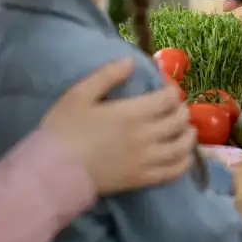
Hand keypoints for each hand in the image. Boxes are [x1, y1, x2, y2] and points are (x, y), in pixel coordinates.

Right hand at [41, 59, 195, 194]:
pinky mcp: (142, 179)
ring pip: (182, 146)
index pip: (168, 98)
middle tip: (176, 107)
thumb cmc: (63, 129)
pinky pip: (173, 171)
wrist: (53, 171)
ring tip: (186, 129)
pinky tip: (183, 156)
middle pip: (179, 120)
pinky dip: (184, 162)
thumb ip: (107, 75)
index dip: (172, 90)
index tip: (166, 88)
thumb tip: (131, 62)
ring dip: (189, 134)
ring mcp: (146, 160)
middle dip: (182, 110)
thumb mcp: (79, 94)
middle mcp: (146, 136)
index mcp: (132, 112)